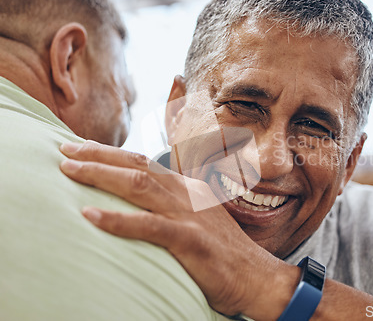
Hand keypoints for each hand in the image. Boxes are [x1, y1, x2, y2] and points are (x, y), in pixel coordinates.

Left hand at [59, 141, 299, 319]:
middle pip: (136, 166)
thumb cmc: (222, 251)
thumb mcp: (197, 219)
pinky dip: (118, 220)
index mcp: (187, 187)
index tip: (82, 149)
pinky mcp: (190, 239)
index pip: (143, 163)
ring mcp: (189, 214)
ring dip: (100, 175)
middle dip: (97, 155)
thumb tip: (141, 203)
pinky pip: (148, 226)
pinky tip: (90, 215)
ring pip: (139, 186)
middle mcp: (186, 193)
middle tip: (64, 150)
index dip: (111, 154)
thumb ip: (172, 206)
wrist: (256, 276)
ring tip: (68, 170)